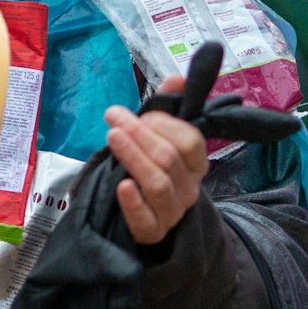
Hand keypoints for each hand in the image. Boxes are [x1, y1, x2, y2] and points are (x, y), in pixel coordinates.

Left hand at [106, 75, 209, 245]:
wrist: (147, 217)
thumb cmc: (151, 168)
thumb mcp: (158, 137)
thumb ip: (168, 107)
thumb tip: (178, 77)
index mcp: (195, 163)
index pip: (190, 140)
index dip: (163, 123)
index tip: (139, 113)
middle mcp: (189, 188)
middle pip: (169, 158)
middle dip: (139, 134)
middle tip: (113, 117)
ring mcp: (172, 212)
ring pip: (158, 184)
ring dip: (133, 157)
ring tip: (112, 137)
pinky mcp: (152, 231)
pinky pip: (146, 219)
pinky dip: (133, 202)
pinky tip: (121, 186)